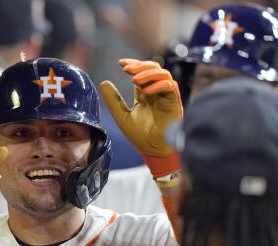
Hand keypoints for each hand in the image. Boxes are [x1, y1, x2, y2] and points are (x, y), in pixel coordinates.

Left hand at [100, 59, 182, 176]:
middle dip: (140, 66)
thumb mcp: (121, 116)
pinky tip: (145, 91)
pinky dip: (158, 85)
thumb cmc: (140, 136)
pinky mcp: (174, 101)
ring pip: (163, 74)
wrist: (153, 150)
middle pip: (153, 69)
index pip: (141, 73)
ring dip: (148, 73)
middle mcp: (156, 92)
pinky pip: (170, 86)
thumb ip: (113, 100)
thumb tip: (103, 82)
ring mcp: (166, 96)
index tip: (121, 63)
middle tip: (127, 69)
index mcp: (144, 94)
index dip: (133, 65)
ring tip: (134, 79)